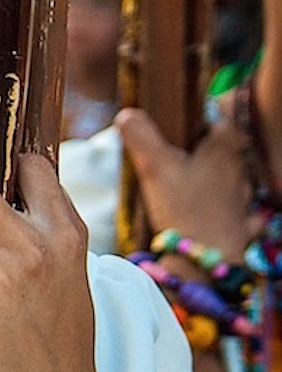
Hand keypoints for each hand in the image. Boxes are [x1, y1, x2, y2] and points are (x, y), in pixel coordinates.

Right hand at [116, 107, 253, 261]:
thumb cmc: (184, 207)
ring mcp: (244, 202)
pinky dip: (232, 213)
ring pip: (238, 183)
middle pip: (231, 153)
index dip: (209, 121)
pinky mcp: (243, 227)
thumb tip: (126, 114)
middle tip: (183, 157)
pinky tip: (217, 215)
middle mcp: (238, 173)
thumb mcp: (154, 167)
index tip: (191, 127)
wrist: (207, 258)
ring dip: (222, 181)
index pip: (224, 124)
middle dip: (210, 153)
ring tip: (195, 186)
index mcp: (222, 152)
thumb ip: (140, 137)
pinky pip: (243, 214)